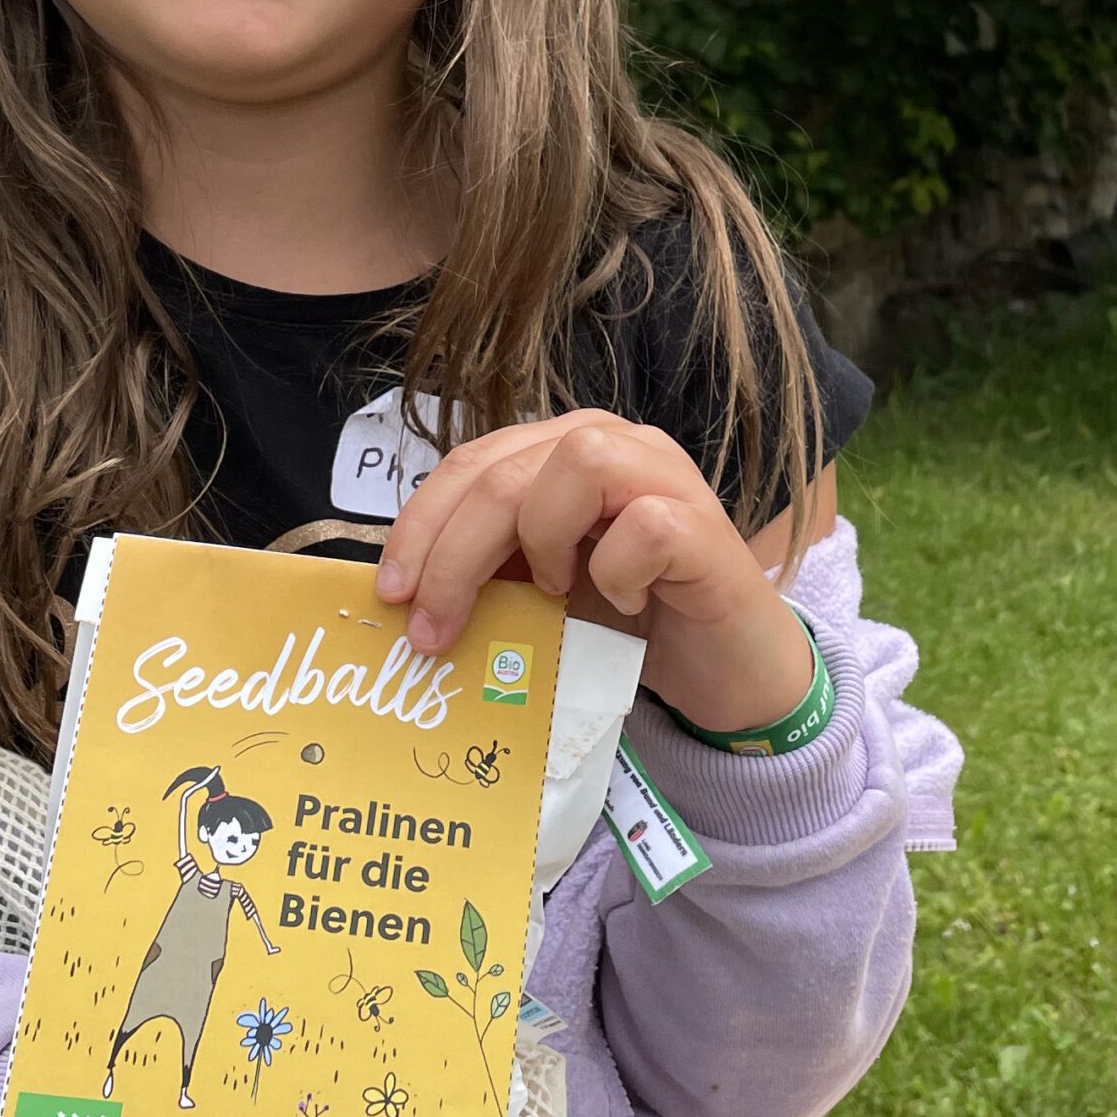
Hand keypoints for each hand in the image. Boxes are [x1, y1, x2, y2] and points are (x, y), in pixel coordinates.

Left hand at [375, 410, 815, 738]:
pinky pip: (645, 528)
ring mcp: (667, 477)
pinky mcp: (707, 527)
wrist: (727, 671)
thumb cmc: (631, 626)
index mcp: (562, 451)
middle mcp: (616, 444)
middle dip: (453, 553)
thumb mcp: (539, 594)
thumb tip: (404, 592)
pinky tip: (626, 607)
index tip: (390, 593)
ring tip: (550, 597)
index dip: (420, 524)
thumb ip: (487, 571)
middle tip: (433, 630)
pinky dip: (618, 573)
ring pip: (577, 464)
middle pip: (507, 468)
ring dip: (541, 540)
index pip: (472, 461)